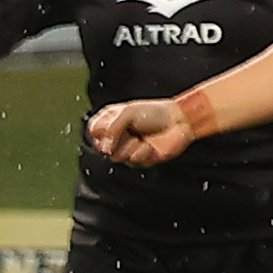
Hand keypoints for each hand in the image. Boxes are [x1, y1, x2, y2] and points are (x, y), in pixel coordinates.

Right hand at [87, 94, 210, 168]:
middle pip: (102, 147)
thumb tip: (105, 148)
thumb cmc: (154, 113)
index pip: (93, 131)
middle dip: (117, 139)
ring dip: (129, 146)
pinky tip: (149, 145)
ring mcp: (128, 149)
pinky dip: (142, 151)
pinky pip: (133, 160)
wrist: (179, 121)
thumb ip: (111, 128)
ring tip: (140, 138)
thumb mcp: (128, 112)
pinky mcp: (141, 159)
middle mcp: (117, 138)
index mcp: (111, 123)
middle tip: (130, 131)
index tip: (114, 123)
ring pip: (116, 156)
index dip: (102, 130)